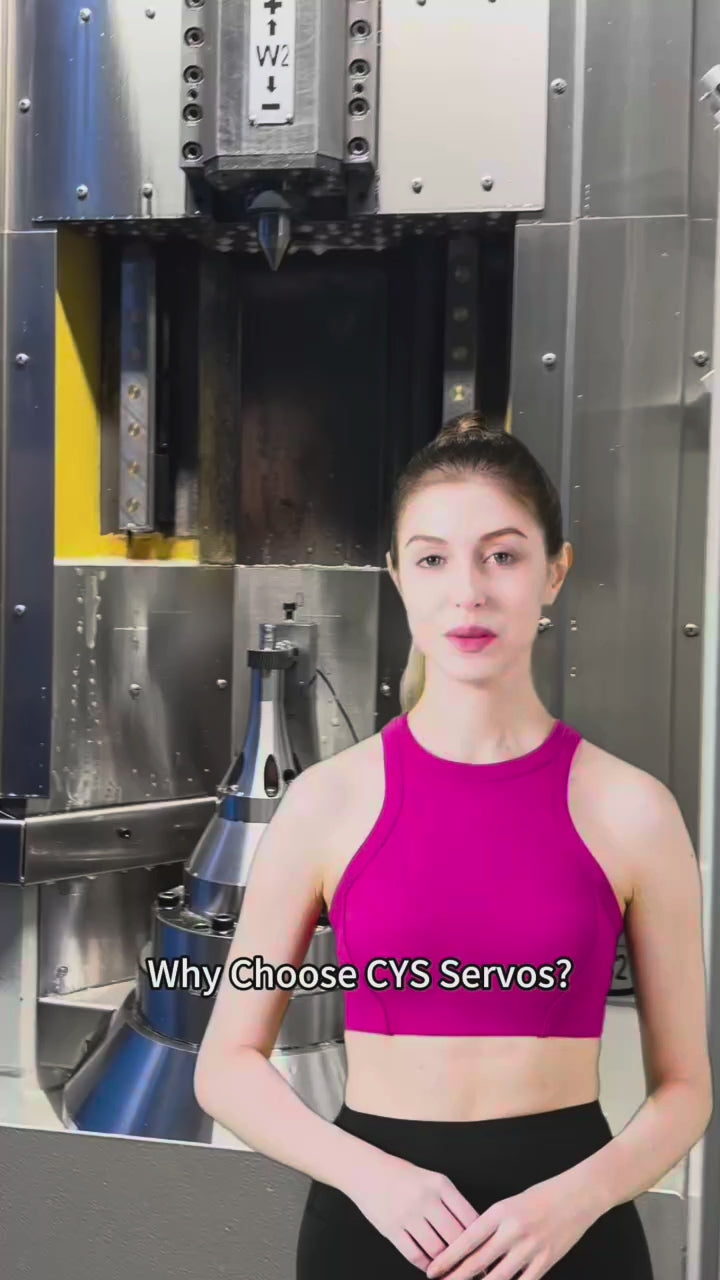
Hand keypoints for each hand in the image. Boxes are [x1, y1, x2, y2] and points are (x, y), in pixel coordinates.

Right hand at [347, 1150, 481, 1270]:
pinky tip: (431, 1267)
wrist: (367, 1171)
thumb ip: (452, 1203)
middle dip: (466, 1256)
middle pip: (455, 1237)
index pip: (469, 1218)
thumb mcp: (433, 1180)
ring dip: (446, 1264)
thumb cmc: (406, 1177)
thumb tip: (476, 1233)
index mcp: (440, 1184)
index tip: (488, 1252)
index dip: (481, 1239)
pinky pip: (414, 1255)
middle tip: (475, 1268)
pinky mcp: (391, 1229)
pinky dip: (426, 1265)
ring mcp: (407, 1215)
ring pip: (436, 1251)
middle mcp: (425, 1198)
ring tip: (454, 1270)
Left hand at [424, 1172, 598, 1279]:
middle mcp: (513, 1230)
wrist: (577, 1195)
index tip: (432, 1269)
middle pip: (478, 1262)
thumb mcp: (510, 1203)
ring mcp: (530, 1248)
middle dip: (456, 1277)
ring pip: (497, 1278)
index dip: (448, 1257)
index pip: (467, 1239)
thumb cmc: (542, 1196)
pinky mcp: (546, 1261)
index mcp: (500, 1212)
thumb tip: (472, 1248)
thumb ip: (493, 1225)